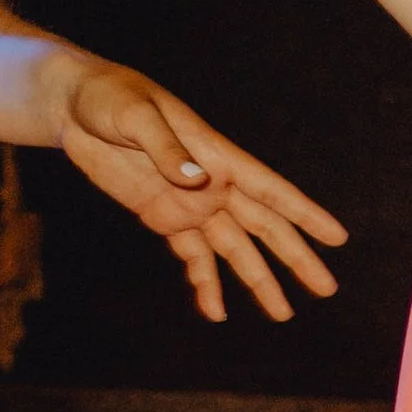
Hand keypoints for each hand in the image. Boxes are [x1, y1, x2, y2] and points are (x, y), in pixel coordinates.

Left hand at [59, 57, 345, 323]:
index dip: (304, 214)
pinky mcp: (160, 215)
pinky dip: (204, 282)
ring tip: (282, 313)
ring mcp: (187, 202)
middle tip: (326, 289)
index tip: (337, 238)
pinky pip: (191, 255)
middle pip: (262, 227)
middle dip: (294, 258)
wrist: (73, 105)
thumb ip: (167, 149)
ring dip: (256, 279)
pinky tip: (214, 309)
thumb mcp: (135, 116)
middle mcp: (211, 183)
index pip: (269, 190)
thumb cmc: (110, 97)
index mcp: (215, 155)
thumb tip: (200, 183)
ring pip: (232, 248)